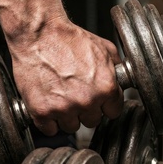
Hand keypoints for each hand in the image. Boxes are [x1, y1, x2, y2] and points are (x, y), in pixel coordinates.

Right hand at [8, 18, 123, 135]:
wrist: (40, 34)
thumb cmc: (70, 39)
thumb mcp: (104, 48)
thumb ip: (116, 68)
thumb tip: (122, 78)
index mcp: (106, 88)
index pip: (114, 112)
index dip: (106, 104)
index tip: (99, 100)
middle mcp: (87, 101)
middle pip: (93, 121)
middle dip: (87, 109)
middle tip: (77, 94)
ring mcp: (64, 108)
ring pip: (71, 127)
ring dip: (67, 116)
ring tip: (61, 97)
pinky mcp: (41, 111)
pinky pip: (49, 129)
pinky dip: (48, 120)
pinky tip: (48, 103)